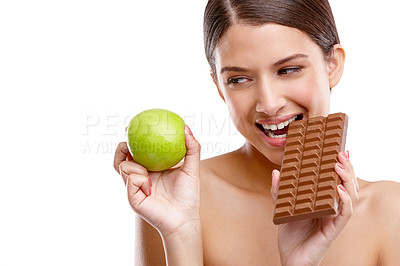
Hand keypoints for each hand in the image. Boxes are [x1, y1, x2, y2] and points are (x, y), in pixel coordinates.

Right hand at [113, 126, 200, 237]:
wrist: (184, 218)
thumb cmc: (188, 195)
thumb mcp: (192, 168)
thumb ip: (192, 148)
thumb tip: (186, 127)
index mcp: (150, 169)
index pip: (137, 152)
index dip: (132, 139)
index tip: (134, 125)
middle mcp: (139, 177)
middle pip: (121, 159)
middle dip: (121, 147)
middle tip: (128, 139)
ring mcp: (134, 187)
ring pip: (122, 167)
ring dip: (133, 164)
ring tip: (145, 170)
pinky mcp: (132, 198)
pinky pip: (130, 180)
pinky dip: (138, 178)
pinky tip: (148, 184)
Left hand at [271, 151, 358, 265]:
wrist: (290, 258)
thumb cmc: (291, 234)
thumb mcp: (284, 208)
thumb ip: (281, 192)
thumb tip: (276, 172)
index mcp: (324, 201)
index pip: (337, 181)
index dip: (341, 166)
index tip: (339, 150)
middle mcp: (332, 208)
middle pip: (347, 185)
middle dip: (347, 168)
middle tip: (341, 153)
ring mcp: (334, 219)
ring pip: (350, 196)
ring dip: (347, 180)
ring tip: (339, 166)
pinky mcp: (333, 230)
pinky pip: (344, 214)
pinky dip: (344, 201)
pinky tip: (338, 189)